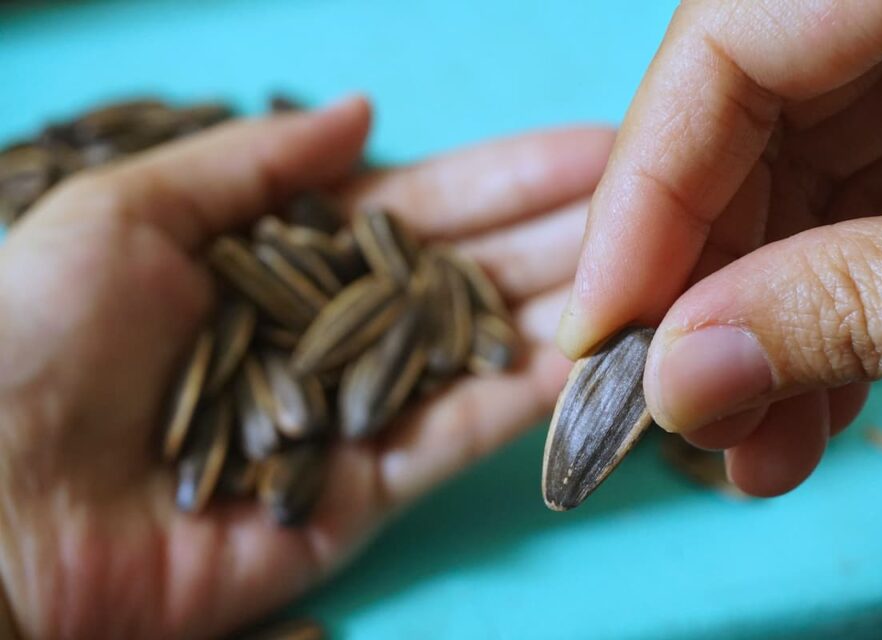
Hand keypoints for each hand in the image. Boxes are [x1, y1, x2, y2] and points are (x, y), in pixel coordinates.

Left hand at [0, 96, 612, 637]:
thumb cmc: (30, 341)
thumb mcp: (131, 213)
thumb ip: (255, 163)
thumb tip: (364, 110)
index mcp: (280, 258)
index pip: (419, 210)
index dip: (506, 177)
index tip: (593, 149)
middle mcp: (330, 332)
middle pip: (468, 275)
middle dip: (563, 235)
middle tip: (667, 199)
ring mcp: (355, 412)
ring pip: (482, 350)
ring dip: (572, 308)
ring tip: (666, 267)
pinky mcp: (364, 492)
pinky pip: (464, 434)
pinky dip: (534, 398)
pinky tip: (606, 355)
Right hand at [557, 0, 881, 495]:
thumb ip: (863, 302)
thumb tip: (683, 380)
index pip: (728, 42)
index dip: (642, 193)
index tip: (599, 334)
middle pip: (748, 112)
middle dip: (708, 282)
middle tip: (683, 415)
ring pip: (802, 164)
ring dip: (770, 312)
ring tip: (753, 444)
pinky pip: (869, 184)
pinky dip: (837, 291)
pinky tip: (814, 393)